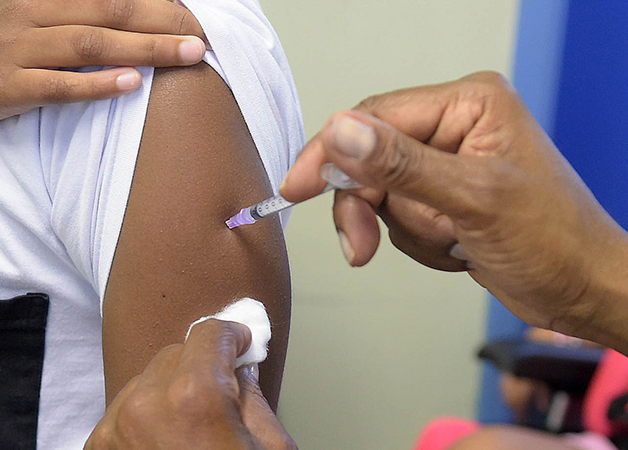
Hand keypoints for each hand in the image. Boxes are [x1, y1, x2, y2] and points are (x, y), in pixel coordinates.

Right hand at [0, 0, 206, 136]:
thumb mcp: (18, 14)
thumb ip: (64, 10)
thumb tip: (120, 13)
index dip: (155, 2)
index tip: (193, 13)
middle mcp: (28, 13)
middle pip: (109, 11)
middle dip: (164, 21)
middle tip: (205, 35)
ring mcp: (15, 49)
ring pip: (91, 44)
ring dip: (145, 49)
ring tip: (188, 55)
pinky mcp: (5, 87)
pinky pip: (59, 85)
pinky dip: (97, 84)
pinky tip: (132, 85)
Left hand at [85, 320, 295, 449]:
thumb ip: (251, 397)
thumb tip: (239, 369)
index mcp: (193, 398)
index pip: (209, 335)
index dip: (231, 337)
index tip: (239, 343)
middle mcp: (144, 407)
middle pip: (175, 353)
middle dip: (201, 366)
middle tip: (224, 392)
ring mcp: (115, 430)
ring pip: (147, 380)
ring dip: (171, 391)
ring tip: (194, 429)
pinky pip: (125, 410)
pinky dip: (147, 416)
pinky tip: (169, 442)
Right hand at [280, 71, 627, 348]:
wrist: (583, 290)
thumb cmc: (555, 241)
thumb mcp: (474, 199)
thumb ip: (401, 165)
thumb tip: (341, 133)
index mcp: (468, 104)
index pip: (375, 118)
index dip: (331, 153)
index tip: (296, 187)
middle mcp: (454, 125)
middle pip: (369, 158)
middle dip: (371, 208)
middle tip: (364, 245)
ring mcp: (447, 162)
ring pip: (379, 193)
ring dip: (404, 230)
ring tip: (450, 243)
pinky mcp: (443, 194)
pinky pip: (396, 216)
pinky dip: (416, 241)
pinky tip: (454, 248)